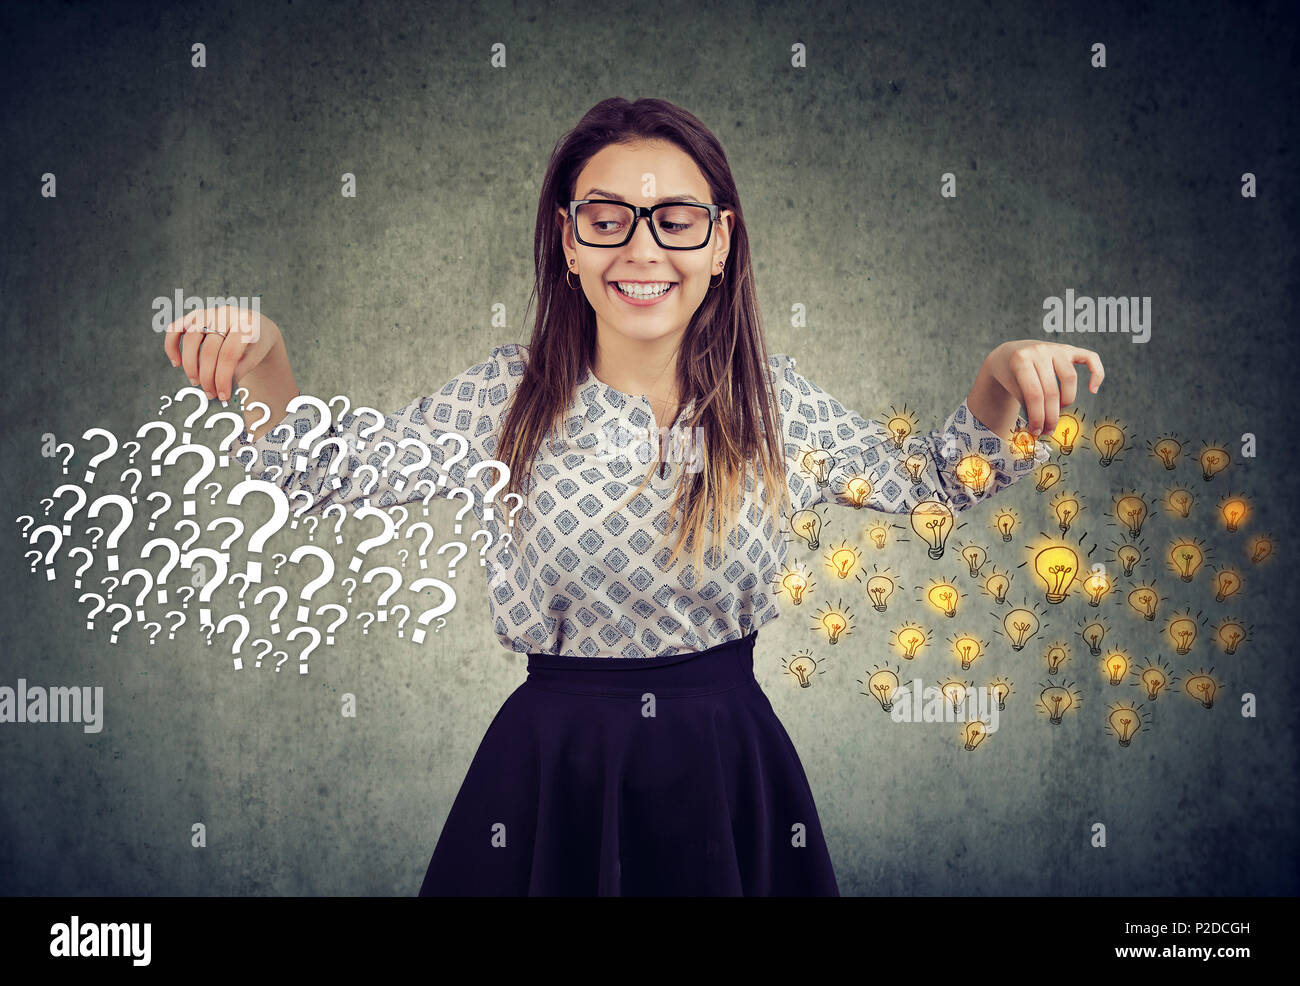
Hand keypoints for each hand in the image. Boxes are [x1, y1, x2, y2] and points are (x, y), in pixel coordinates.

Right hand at [162, 305, 281, 401]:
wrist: (255, 325)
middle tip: (210, 393)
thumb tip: (218, 392)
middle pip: (209, 349)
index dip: (223, 378)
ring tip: (196, 382)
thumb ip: (236, 372)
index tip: (222, 395)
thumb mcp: (254, 358)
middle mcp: (226, 315)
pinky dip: (171, 346)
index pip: (228, 355)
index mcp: (246, 325)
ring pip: (190, 338)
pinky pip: (176, 328)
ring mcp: (209, 313)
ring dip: (190, 364)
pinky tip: (176, 363)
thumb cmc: (254, 345)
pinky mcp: (195, 315)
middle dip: (207, 376)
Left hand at [981, 340, 1103, 436]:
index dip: (1037, 417)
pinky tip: (1093, 390)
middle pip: (1052, 390)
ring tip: (1057, 411)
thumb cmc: (1011, 375)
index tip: (1037, 432)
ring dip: (1066, 401)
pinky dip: (1097, 374)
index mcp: (1021, 360)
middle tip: (1048, 430)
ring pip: (1070, 378)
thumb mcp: (1012, 389)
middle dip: (1051, 415)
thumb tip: (1043, 429)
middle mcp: (1040, 351)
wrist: (1010, 354)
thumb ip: (1028, 405)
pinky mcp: (1070, 349)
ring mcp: (1056, 348)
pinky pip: (1091, 358)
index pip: (1034, 394)